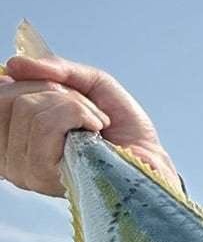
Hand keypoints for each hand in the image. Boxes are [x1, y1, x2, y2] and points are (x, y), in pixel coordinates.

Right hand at [0, 52, 181, 196]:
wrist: (149, 158)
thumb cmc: (121, 129)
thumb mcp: (89, 85)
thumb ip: (53, 71)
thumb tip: (13, 64)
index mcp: (15, 136)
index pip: (1, 94)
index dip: (34, 82)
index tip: (67, 95)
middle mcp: (12, 157)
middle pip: (12, 97)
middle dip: (59, 93)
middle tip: (88, 113)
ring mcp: (24, 169)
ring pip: (28, 108)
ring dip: (74, 105)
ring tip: (95, 125)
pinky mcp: (42, 177)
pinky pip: (45, 124)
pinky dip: (78, 114)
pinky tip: (95, 132)